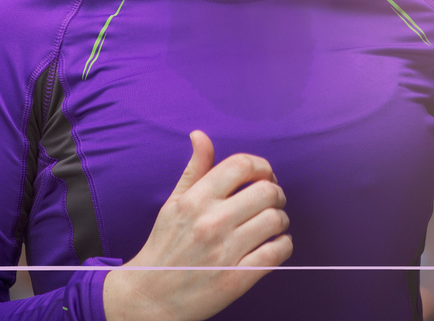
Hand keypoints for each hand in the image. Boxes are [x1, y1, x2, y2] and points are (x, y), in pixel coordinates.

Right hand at [102, 130, 292, 320]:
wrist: (149, 297)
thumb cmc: (163, 247)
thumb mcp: (172, 204)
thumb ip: (194, 169)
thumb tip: (200, 135)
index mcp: (195, 200)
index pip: (241, 165)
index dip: (262, 166)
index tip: (264, 176)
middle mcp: (211, 222)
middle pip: (265, 191)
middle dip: (276, 192)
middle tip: (273, 200)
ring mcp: (224, 251)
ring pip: (275, 220)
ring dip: (281, 219)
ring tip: (273, 224)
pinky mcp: (236, 279)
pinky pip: (276, 253)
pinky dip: (284, 245)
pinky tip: (276, 244)